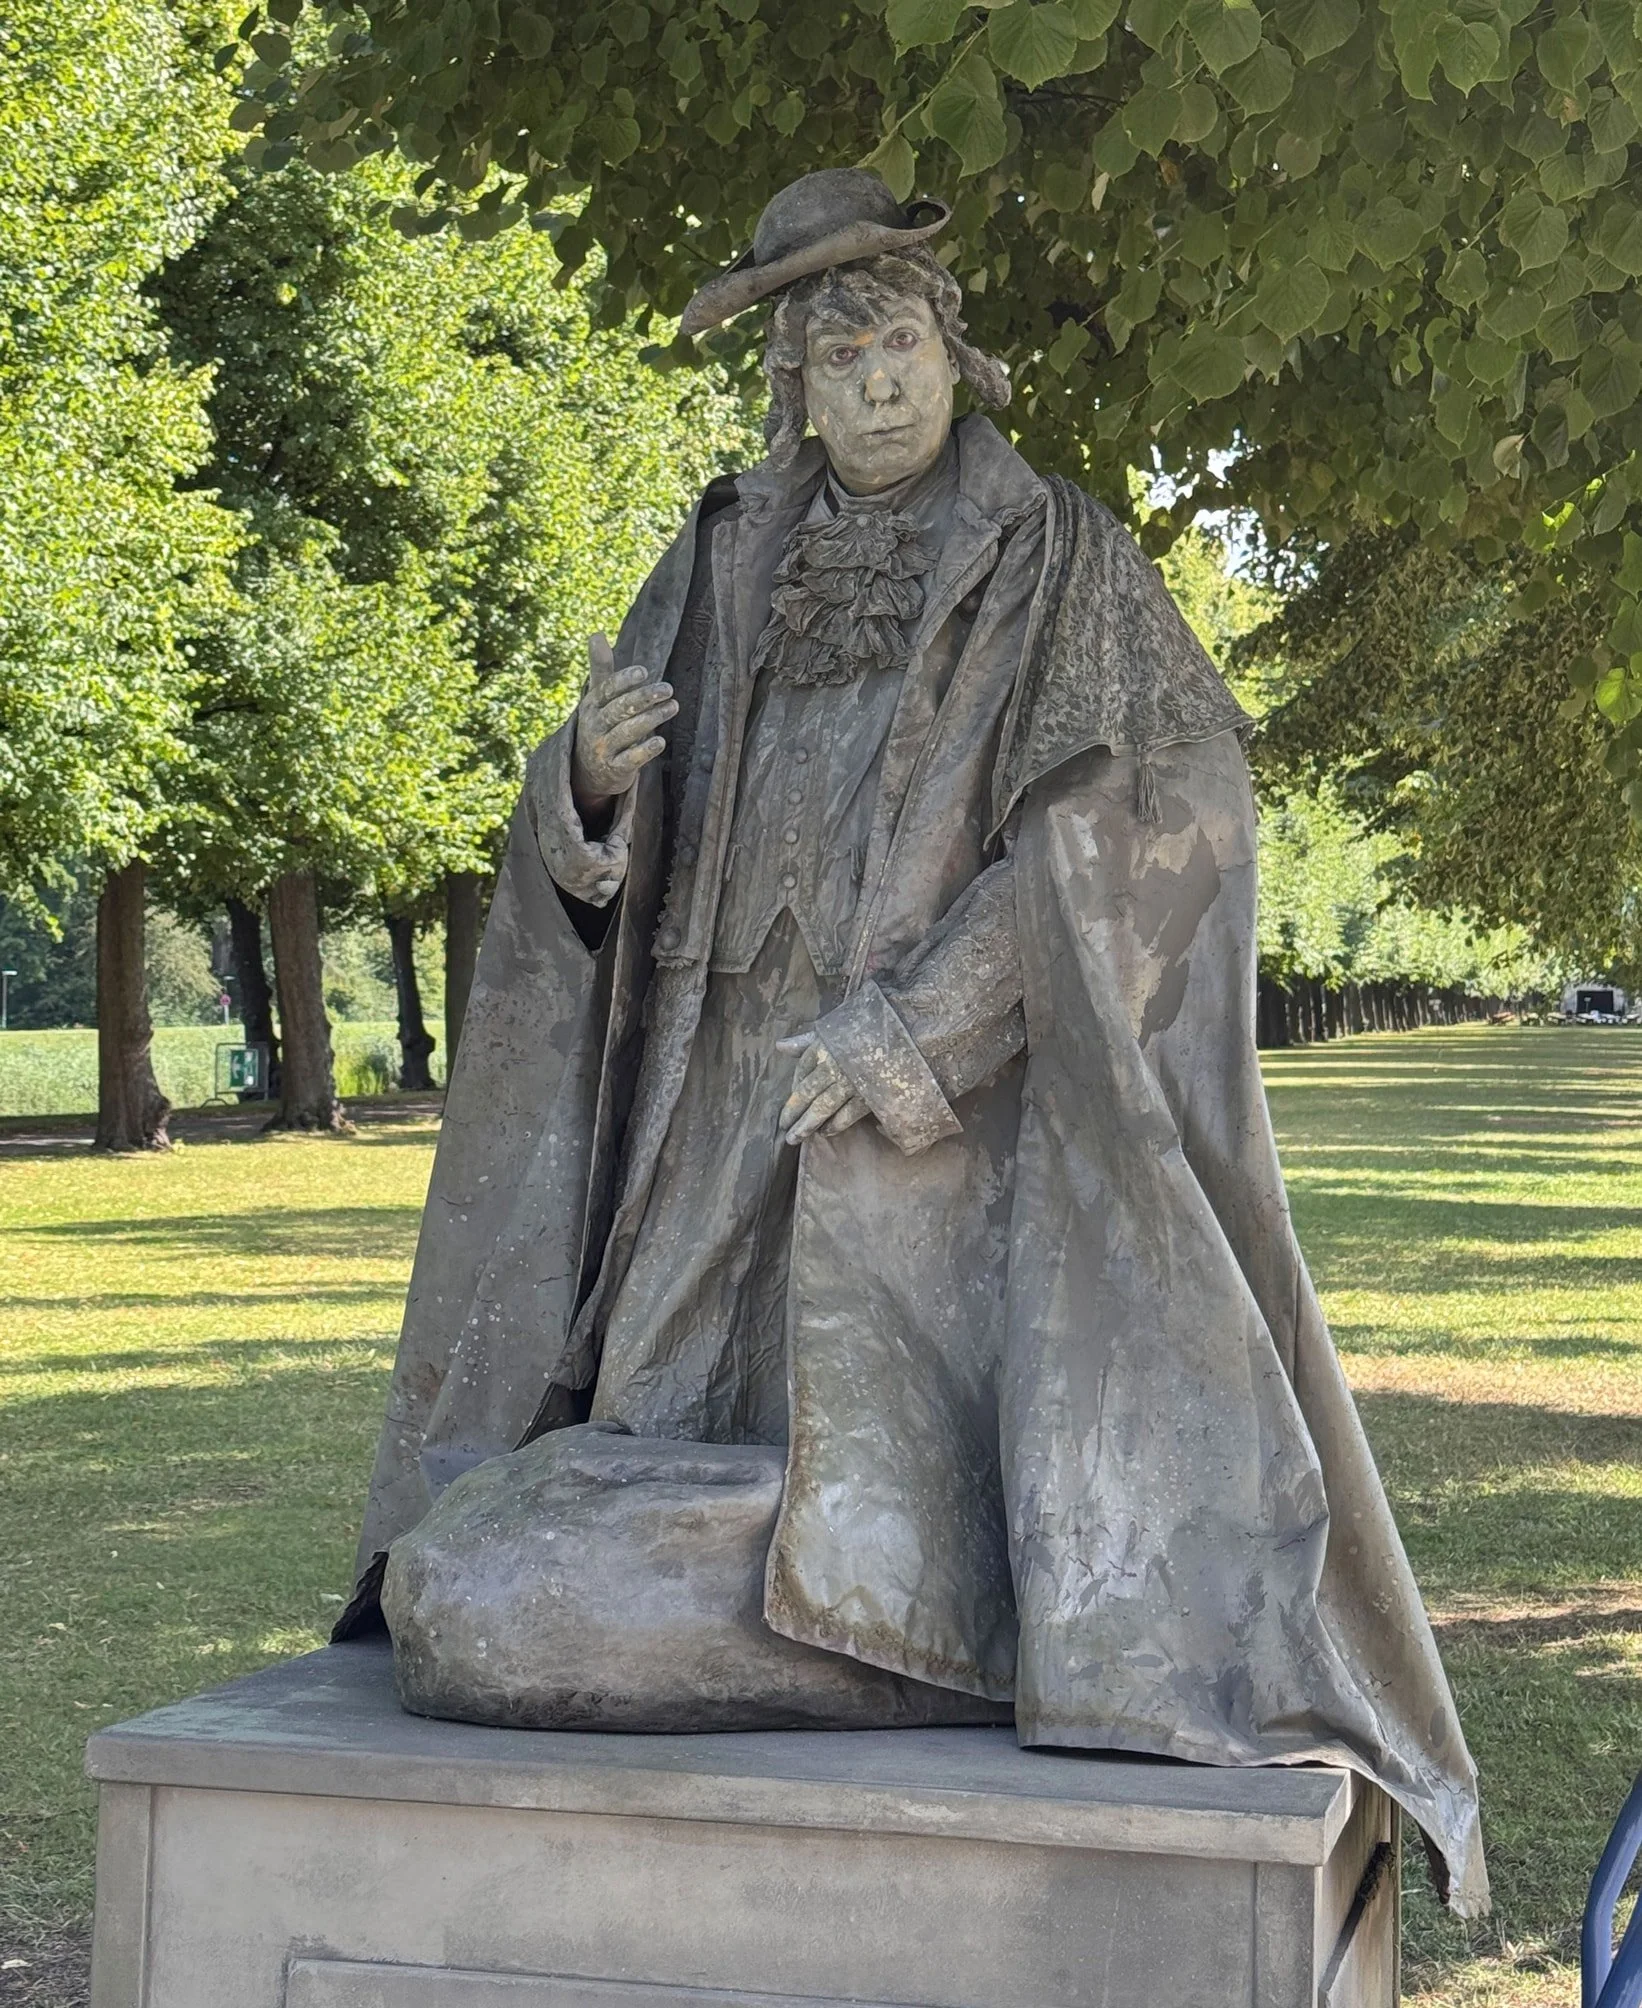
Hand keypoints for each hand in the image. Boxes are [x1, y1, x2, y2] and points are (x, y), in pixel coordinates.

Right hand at [571, 632, 677, 816]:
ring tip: (673, 706)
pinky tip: (661, 741)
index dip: (623, 681)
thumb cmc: (599, 725)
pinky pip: (630, 760)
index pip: (606, 691)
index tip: (643, 671)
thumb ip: (601, 668)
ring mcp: (603, 749)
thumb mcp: (597, 698)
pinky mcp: (614, 770)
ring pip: (627, 732)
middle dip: (643, 698)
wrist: (587, 772)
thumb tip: (596, 633)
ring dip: (651, 719)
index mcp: (591, 706)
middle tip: (668, 688)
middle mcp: (594, 727)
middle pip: (619, 710)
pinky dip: (644, 751)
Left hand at [776, 1031, 869, 1144]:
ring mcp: (850, 1082)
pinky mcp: (868, 1095)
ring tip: (796, 1137)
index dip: (794, 1085)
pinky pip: (847, 1115)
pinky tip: (825, 1133)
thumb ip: (806, 1041)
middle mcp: (834, 1064)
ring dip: (808, 1125)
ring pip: (823, 1107)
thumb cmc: (865, 1031)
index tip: (791, 1098)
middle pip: (807, 1092)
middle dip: (793, 1112)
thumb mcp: (835, 1030)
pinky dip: (835, 1125)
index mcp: (824, 1046)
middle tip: (784, 1128)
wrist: (905, 1036)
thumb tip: (780, 1046)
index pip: (802, 1069)